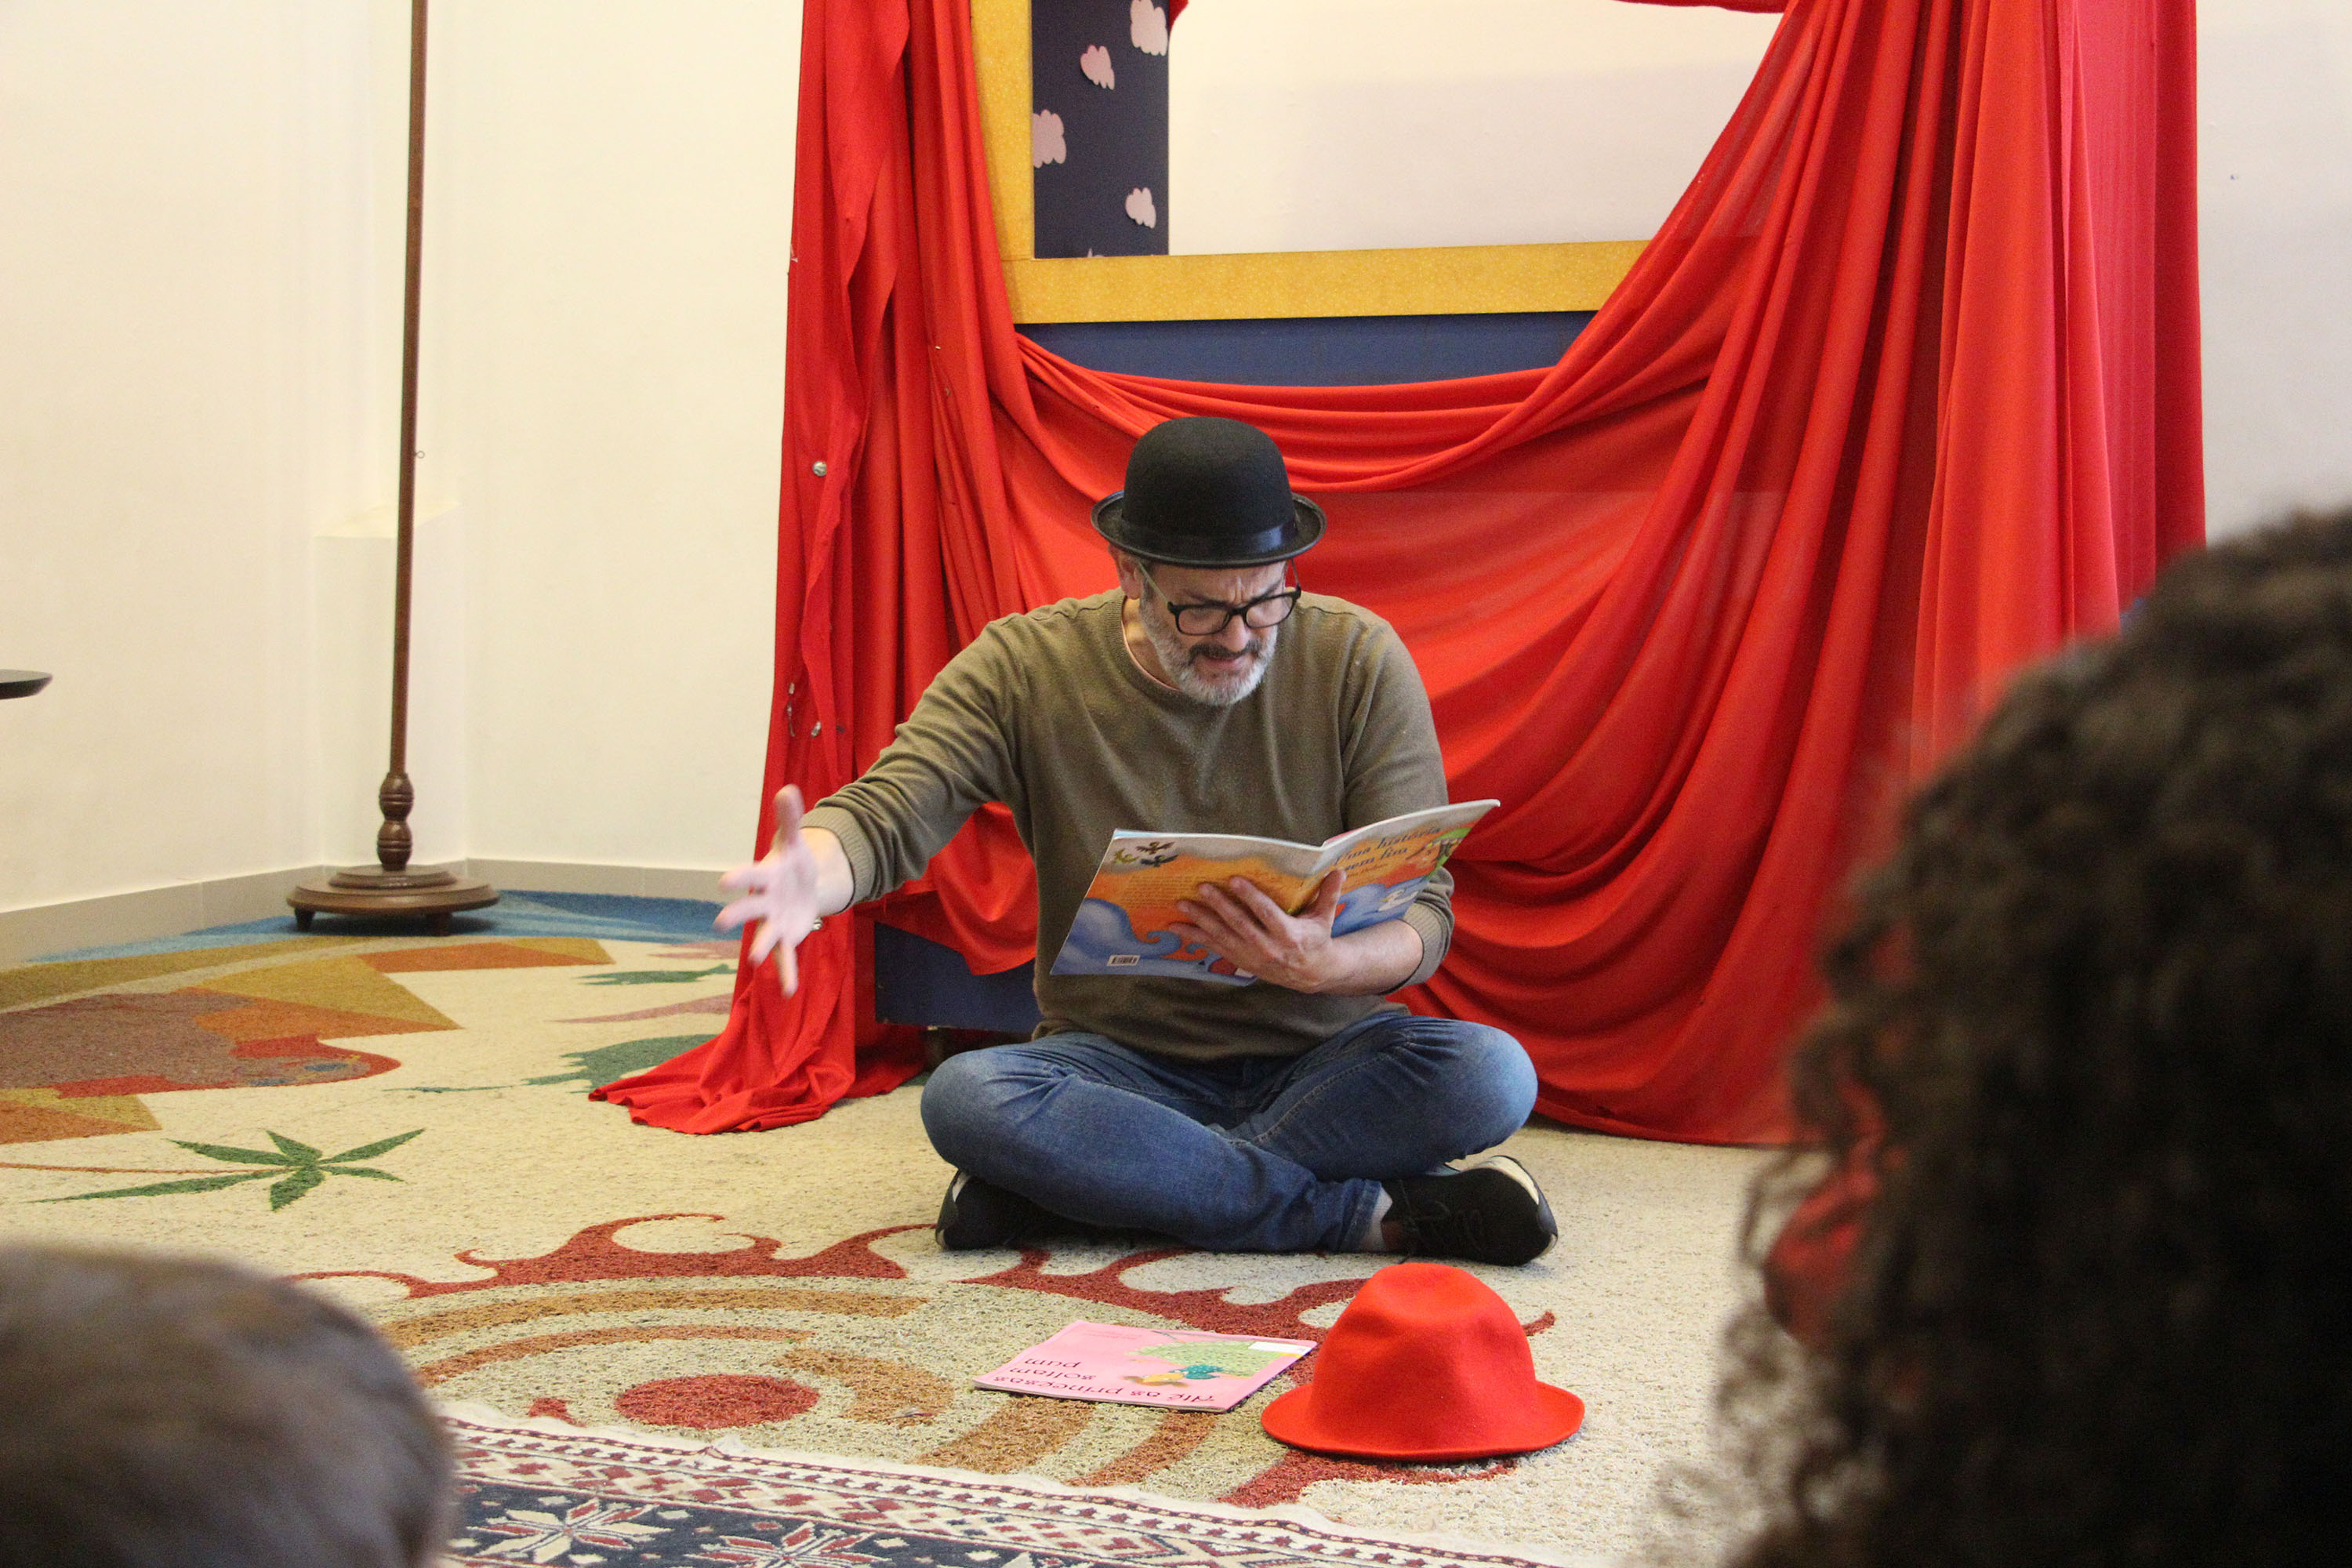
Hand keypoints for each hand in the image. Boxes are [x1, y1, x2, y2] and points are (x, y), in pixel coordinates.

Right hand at [717, 785, 823, 994]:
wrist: (803, 885)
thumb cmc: (792, 862)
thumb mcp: (794, 841)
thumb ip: (789, 819)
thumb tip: (788, 789)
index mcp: (764, 876)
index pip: (750, 876)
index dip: (739, 879)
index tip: (724, 882)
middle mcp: (764, 902)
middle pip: (749, 909)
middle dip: (736, 915)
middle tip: (720, 923)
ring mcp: (774, 922)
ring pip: (765, 936)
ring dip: (760, 946)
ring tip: (754, 959)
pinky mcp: (788, 937)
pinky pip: (786, 957)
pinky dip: (786, 973)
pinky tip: (788, 991)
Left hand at [1170, 870, 1345, 992]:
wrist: (1312, 975)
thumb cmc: (1317, 939)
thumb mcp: (1325, 918)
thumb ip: (1329, 894)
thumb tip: (1339, 870)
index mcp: (1289, 935)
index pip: (1267, 914)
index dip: (1250, 897)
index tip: (1234, 880)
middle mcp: (1267, 948)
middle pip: (1239, 924)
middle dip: (1219, 906)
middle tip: (1202, 888)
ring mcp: (1251, 957)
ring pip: (1223, 937)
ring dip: (1200, 921)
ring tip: (1182, 905)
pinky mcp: (1240, 961)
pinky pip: (1215, 948)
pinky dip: (1195, 938)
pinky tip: (1178, 928)